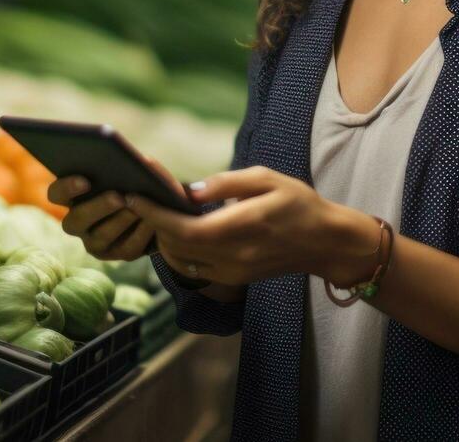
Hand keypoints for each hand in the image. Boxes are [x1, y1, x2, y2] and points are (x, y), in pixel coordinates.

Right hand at [50, 155, 183, 260]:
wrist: (161, 210)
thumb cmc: (139, 182)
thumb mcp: (137, 170)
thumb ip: (134, 164)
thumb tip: (141, 161)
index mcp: (73, 197)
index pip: (56, 194)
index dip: (66, 188)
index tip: (86, 181)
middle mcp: (77, 222)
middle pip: (74, 221)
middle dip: (97, 208)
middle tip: (118, 197)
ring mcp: (94, 242)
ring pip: (99, 237)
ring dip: (119, 222)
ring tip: (137, 209)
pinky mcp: (116, 254)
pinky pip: (126, 249)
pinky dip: (140, 234)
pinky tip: (151, 222)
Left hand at [126, 165, 380, 286]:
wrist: (324, 242)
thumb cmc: (299, 204)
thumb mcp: (267, 179)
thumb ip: (226, 184)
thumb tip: (190, 191)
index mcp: (241, 228)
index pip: (184, 228)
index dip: (154, 214)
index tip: (134, 195)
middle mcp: (233, 256)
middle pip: (175, 246)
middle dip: (152, 222)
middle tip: (139, 198)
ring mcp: (231, 273)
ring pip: (179, 261)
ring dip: (161, 238)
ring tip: (154, 213)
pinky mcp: (232, 279)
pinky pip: (192, 269)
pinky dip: (176, 251)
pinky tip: (175, 231)